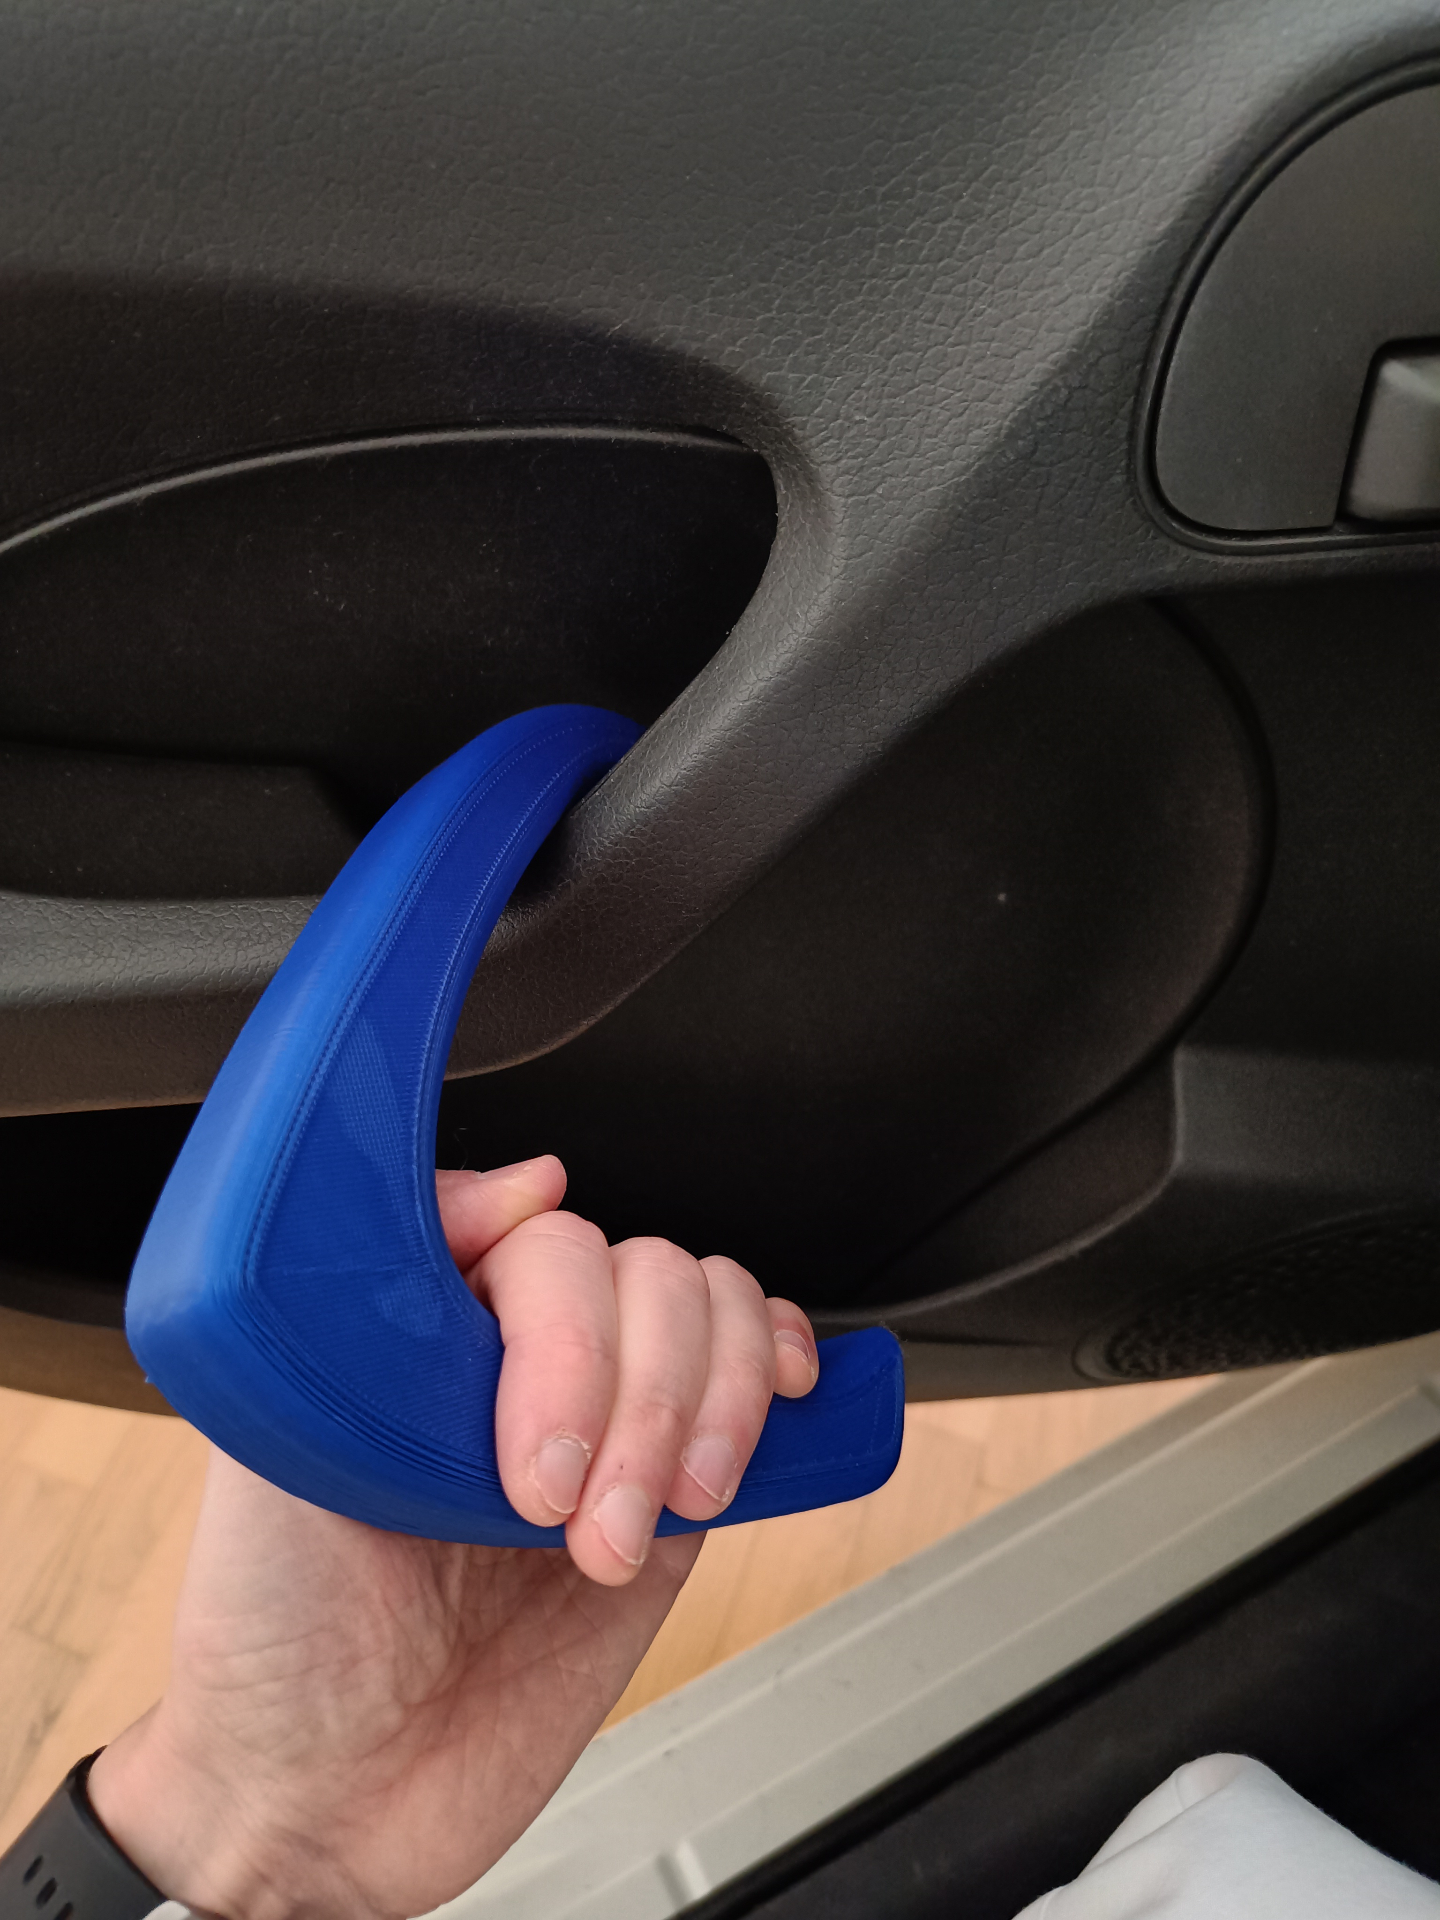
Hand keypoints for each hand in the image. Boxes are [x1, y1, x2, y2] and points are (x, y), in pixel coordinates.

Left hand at [88, 1158, 817, 1919]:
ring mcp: (609, 1428)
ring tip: (635, 1527)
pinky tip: (772, 1417)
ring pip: (717, 1320)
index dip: (563, 1340)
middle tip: (563, 1517)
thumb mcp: (275, 1443)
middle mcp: (528, 1363)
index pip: (552, 1248)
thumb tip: (518, 1187)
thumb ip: (375, 1293)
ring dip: (708, 1414)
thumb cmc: (273, 1635)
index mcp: (434, 1327)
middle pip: (651, 1277)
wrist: (326, 1807)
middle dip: (639, 1400)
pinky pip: (756, 1400)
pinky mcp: (668, 1506)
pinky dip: (781, 1386)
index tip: (533, 1458)